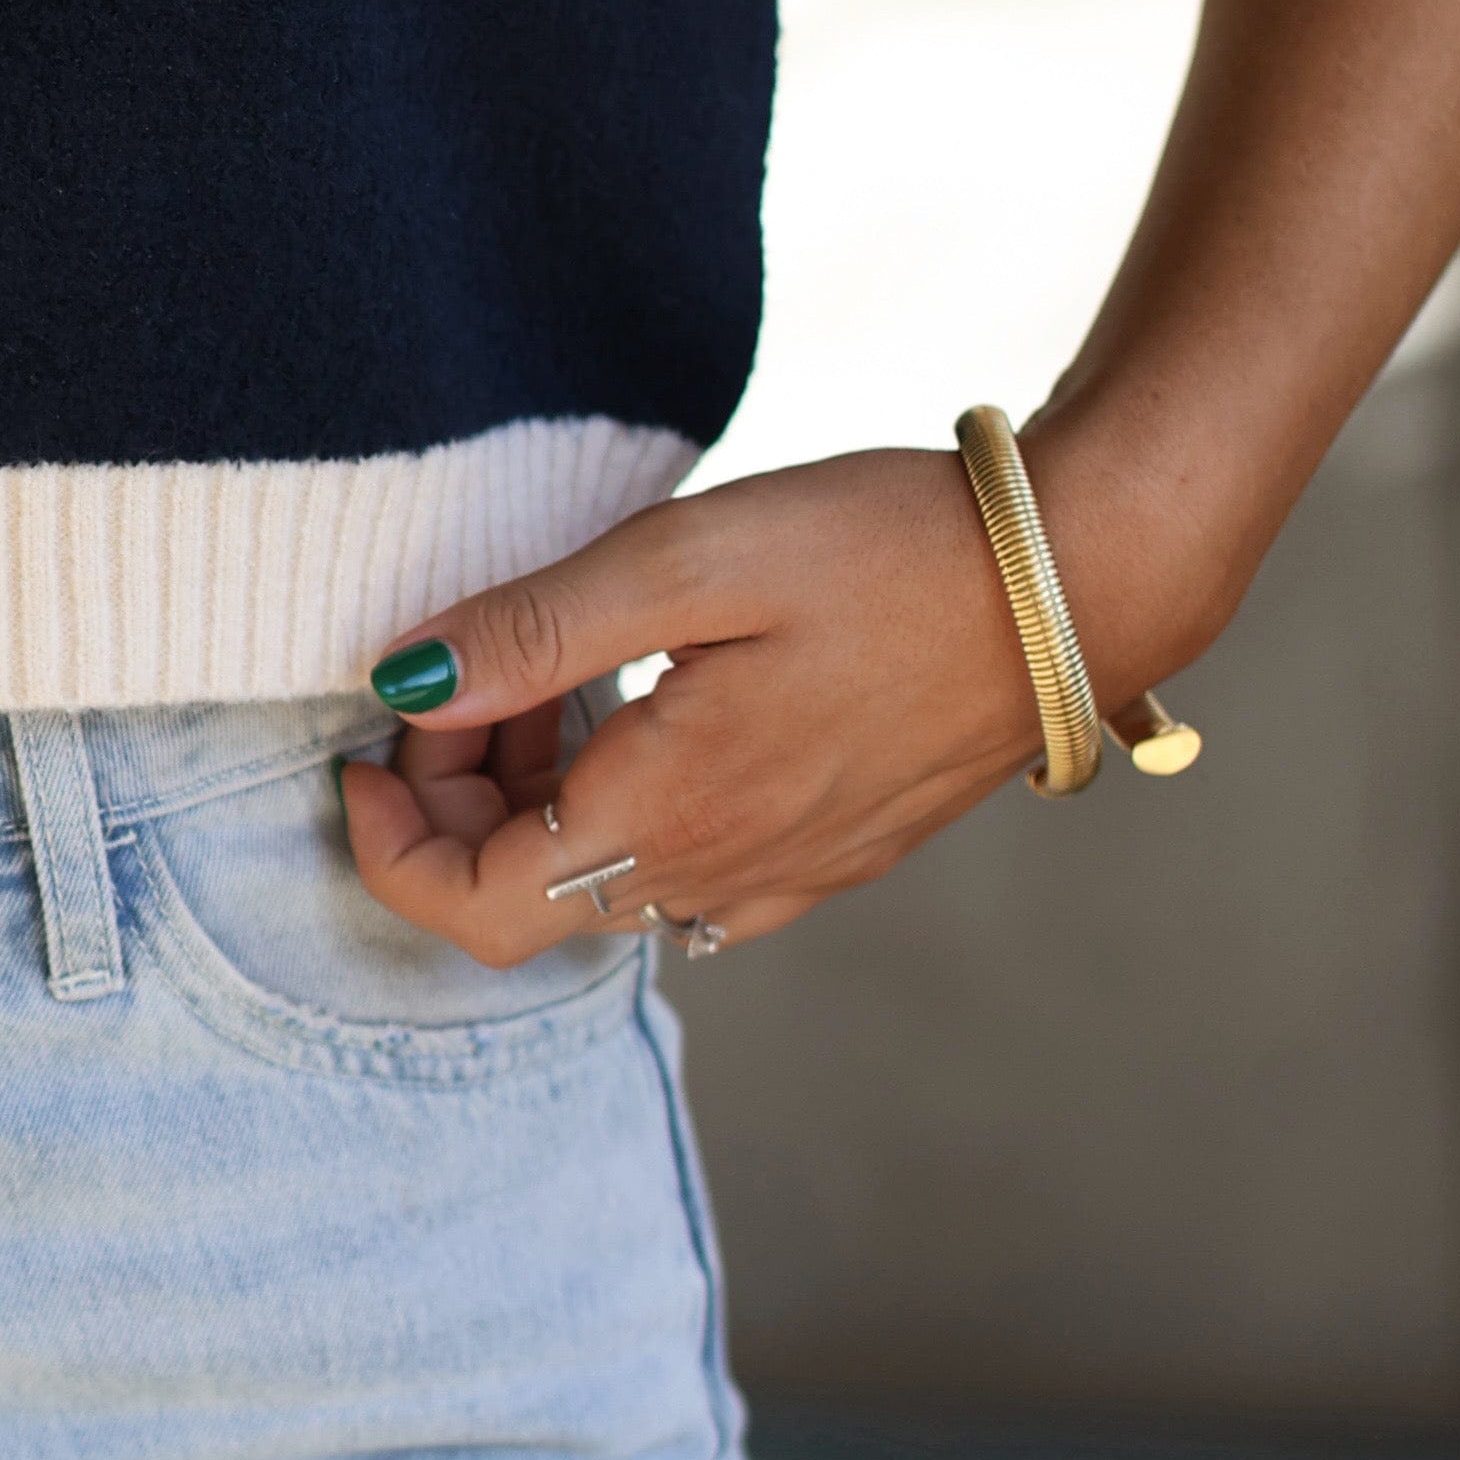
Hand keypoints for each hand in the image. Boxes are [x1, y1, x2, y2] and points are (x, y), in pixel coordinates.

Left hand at [338, 440, 1193, 963]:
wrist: (1083, 578)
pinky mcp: (836, 851)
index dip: (390, 840)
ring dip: (542, 802)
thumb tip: (401, 682)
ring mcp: (786, 875)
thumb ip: (535, 632)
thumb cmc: (889, 549)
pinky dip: (625, 808)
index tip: (376, 737)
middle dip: (459, 802)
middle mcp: (720, 877)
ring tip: (556, 669)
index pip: (469, 909)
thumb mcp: (690, 559)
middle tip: (475, 674)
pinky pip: (686, 872)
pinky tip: (649, 704)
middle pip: (524, 902)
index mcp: (667, 816)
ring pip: (604, 888)